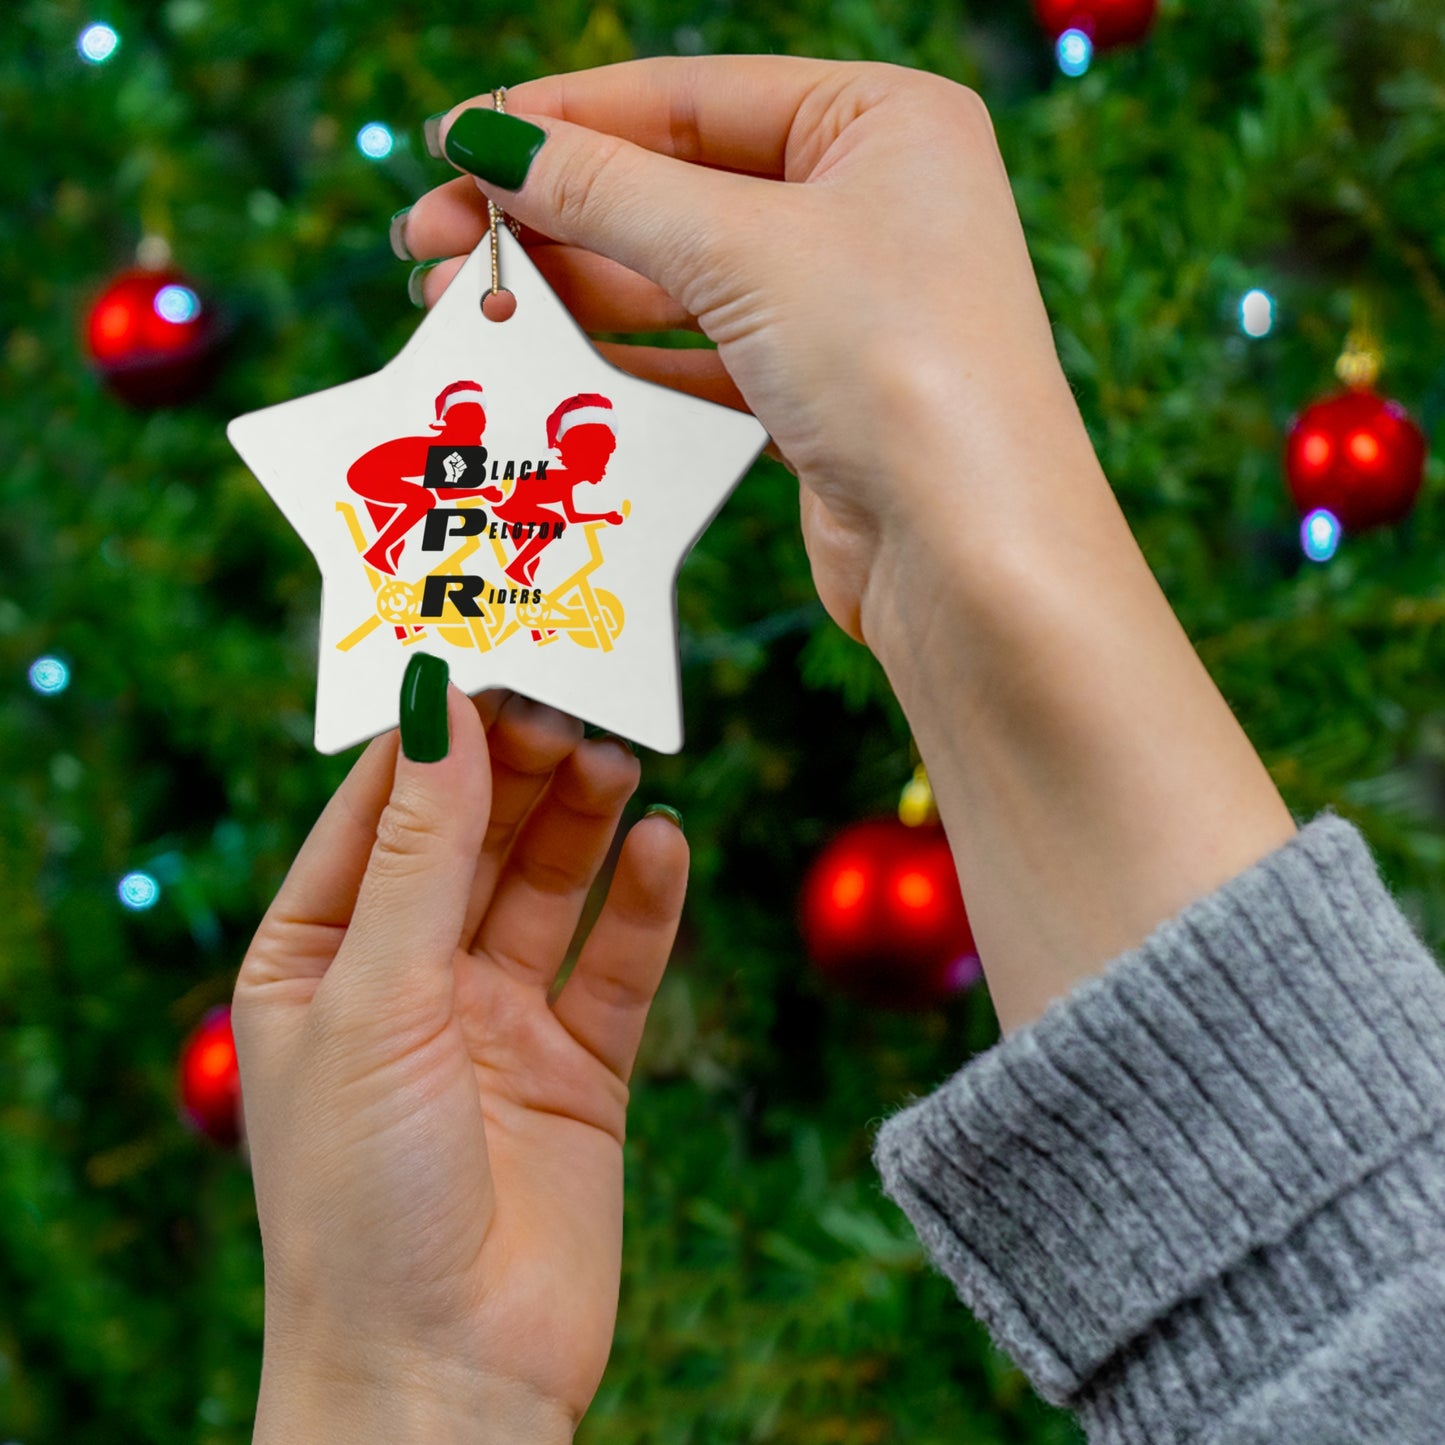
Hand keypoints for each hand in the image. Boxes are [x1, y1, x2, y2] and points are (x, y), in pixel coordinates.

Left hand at [233, 689, 686, 1439]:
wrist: (445, 1378)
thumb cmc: (361, 1198)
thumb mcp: (374, 999)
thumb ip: (418, 852)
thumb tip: (437, 707)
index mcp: (318, 959)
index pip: (377, 812)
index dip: (431, 735)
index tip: (488, 656)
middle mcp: (407, 980)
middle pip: (472, 837)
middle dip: (517, 768)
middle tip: (572, 701)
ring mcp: (497, 1022)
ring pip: (548, 886)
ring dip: (582, 820)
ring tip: (618, 756)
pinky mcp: (579, 1068)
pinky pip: (617, 963)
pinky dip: (644, 903)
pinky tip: (666, 846)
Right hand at [401, 59, 1295, 1041]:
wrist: (973, 557)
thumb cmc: (896, 366)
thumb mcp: (741, 250)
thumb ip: (606, 191)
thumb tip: (488, 139)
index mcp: (882, 121)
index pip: (688, 97)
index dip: (562, 119)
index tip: (453, 142)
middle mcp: (869, 202)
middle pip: (674, 188)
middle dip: (549, 216)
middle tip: (430, 245)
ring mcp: (845, 304)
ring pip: (679, 279)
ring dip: (570, 291)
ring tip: (462, 309)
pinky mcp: (819, 394)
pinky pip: (700, 355)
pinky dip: (623, 357)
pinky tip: (545, 362)